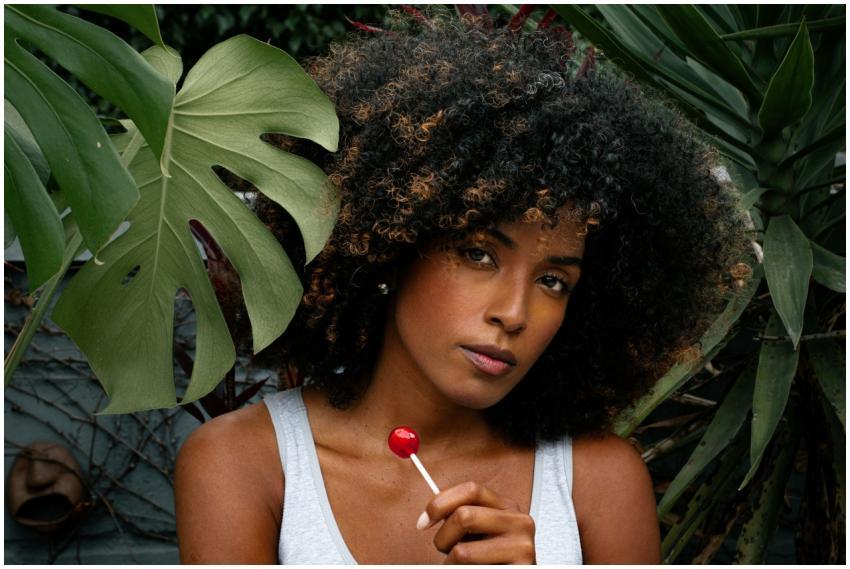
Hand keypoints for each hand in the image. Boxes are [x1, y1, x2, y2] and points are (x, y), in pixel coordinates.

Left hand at [419, 481, 535, 563]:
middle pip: (464, 515)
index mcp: (507, 507)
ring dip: (451, 563)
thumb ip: (463, 516)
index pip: (471, 489)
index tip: (424, 522)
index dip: (441, 502)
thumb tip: (432, 512)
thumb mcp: (478, 533)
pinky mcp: (520, 568)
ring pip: (462, 551)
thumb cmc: (491, 560)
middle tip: (445, 551)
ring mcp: (522, 547)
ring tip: (461, 567)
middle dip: (443, 538)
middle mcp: (520, 522)